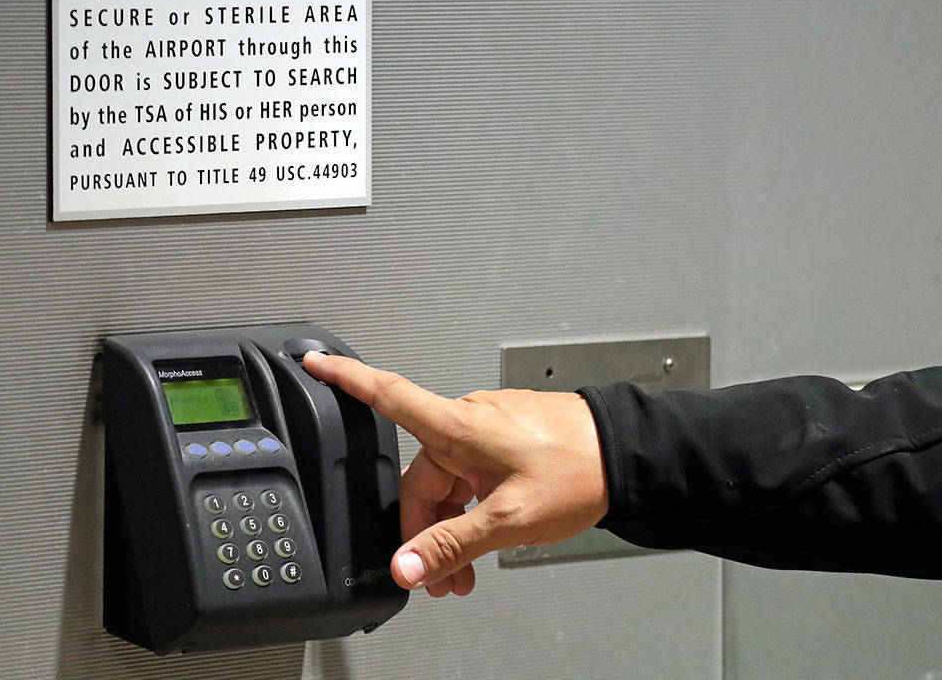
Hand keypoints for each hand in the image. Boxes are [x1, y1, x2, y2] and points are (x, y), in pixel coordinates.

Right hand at [301, 351, 608, 596]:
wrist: (627, 455)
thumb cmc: (579, 470)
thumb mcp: (508, 519)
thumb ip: (452, 544)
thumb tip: (408, 565)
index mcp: (458, 425)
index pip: (387, 393)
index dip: (345, 377)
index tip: (314, 363)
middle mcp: (468, 420)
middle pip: (420, 476)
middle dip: (423, 529)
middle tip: (437, 577)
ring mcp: (489, 428)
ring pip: (448, 481)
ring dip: (451, 526)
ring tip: (468, 572)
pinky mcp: (507, 437)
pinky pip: (471, 473)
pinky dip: (471, 508)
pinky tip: (488, 538)